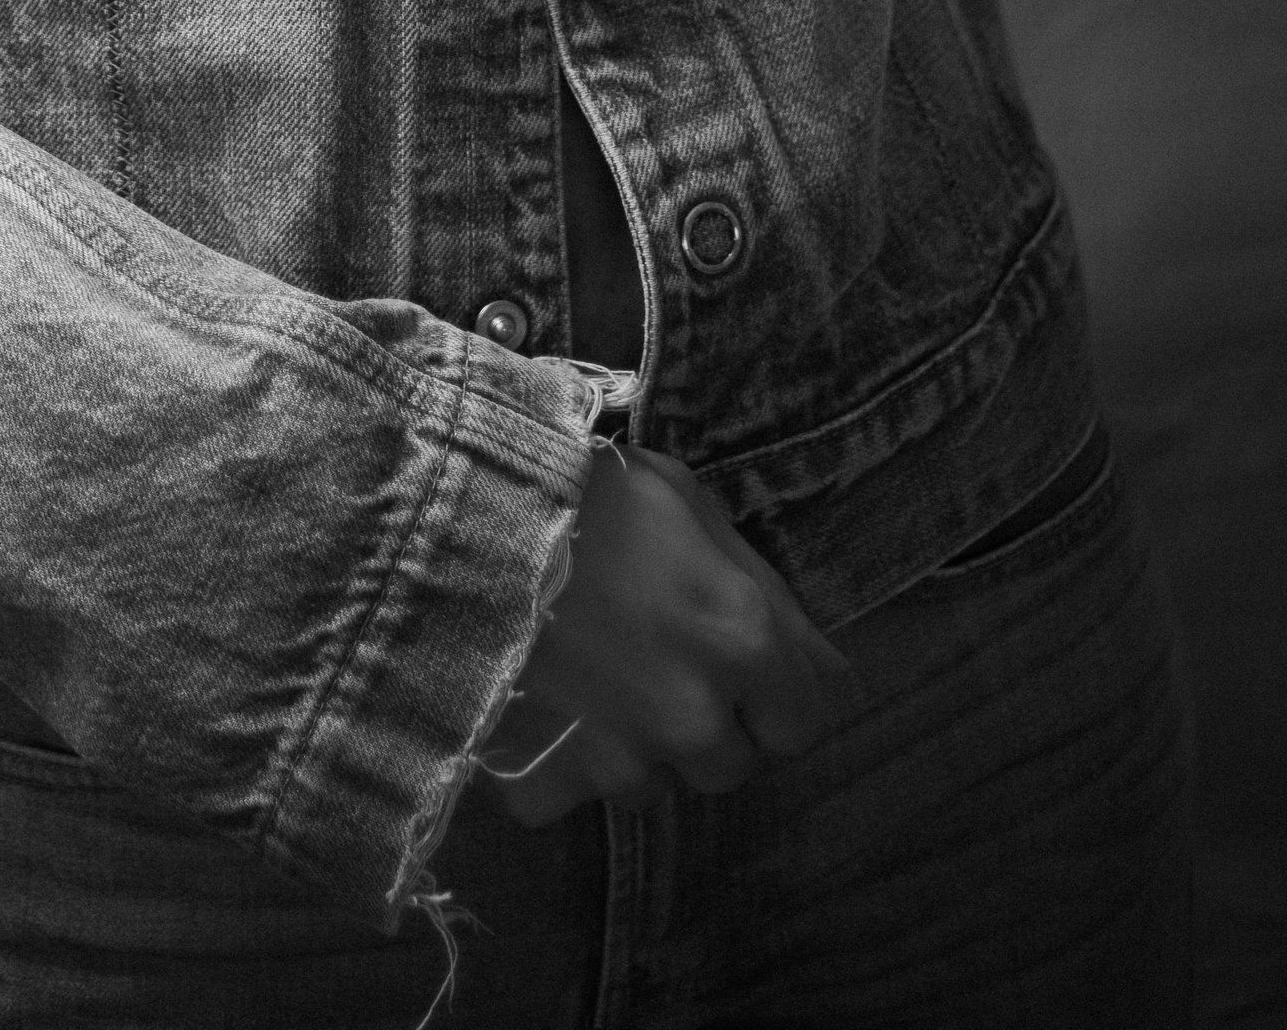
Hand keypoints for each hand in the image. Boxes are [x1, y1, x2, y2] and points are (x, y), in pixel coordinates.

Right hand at [479, 444, 857, 825]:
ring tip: (590, 672)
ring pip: (655, 785)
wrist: (462, 515)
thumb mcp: (689, 506)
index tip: (738, 667)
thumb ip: (763, 594)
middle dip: (708, 723)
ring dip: (638, 744)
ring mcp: (622, 762)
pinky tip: (538, 697)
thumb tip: (824, 668)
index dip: (774, 695)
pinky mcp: (551, 782)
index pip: (805, 723)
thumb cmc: (587, 492)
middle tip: (653, 658)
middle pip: (732, 764)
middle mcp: (696, 720)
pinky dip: (558, 759)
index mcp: (743, 644)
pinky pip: (571, 793)